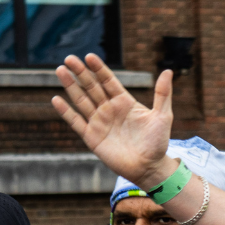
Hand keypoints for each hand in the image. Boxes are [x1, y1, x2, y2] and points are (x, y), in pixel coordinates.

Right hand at [52, 54, 177, 187]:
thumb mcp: (163, 115)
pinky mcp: (92, 137)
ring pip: (82, 100)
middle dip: (81, 73)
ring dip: (71, 86)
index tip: (89, 56)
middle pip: (92, 87)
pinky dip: (66, 111)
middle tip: (69, 58)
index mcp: (124, 102)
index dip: (99, 69)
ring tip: (60, 70)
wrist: (150, 167)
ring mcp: (99, 122)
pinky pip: (76, 122)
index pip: (108, 81)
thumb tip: (168, 71)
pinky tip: (56, 99)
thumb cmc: (158, 142)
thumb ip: (163, 93)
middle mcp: (110, 110)